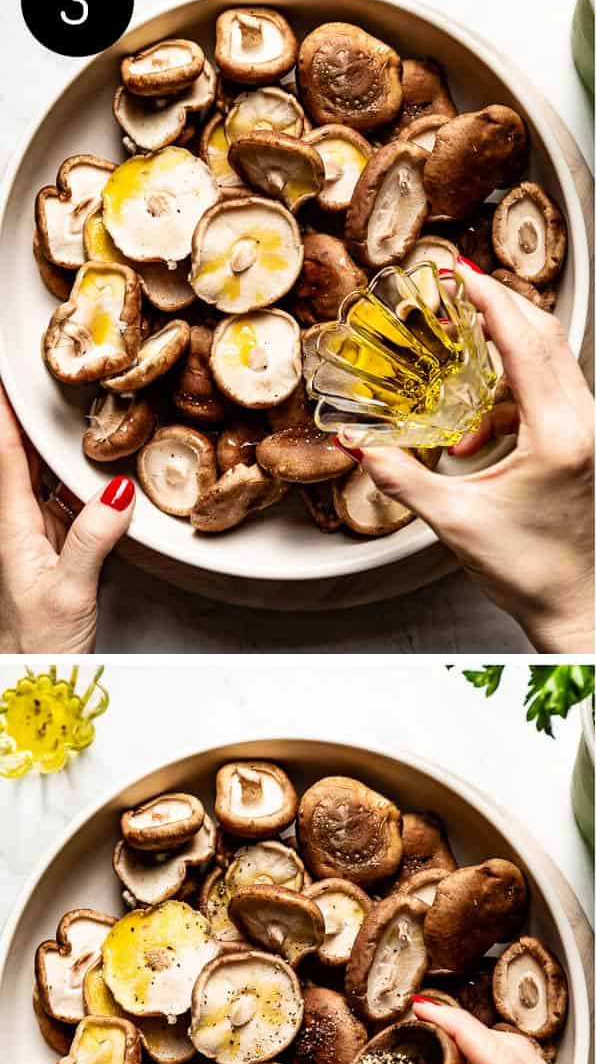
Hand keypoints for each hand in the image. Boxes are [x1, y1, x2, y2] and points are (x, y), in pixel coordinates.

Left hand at [0, 383, 133, 653]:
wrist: (36, 682)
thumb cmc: (40, 644)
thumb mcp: (69, 591)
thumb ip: (92, 540)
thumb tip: (116, 493)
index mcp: (13, 529)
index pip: (6, 459)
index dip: (5, 419)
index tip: (6, 382)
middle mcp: (22, 528)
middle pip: (26, 463)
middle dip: (34, 424)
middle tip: (49, 388)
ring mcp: (42, 540)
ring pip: (49, 483)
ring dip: (60, 453)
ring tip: (78, 419)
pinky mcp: (63, 555)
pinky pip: (72, 507)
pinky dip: (83, 486)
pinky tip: (100, 476)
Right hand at [347, 265, 593, 653]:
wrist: (593, 622)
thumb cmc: (537, 581)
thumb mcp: (457, 526)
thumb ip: (404, 480)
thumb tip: (359, 447)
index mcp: (559, 436)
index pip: (524, 339)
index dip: (488, 297)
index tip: (458, 270)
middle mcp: (588, 429)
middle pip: (549, 335)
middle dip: (500, 305)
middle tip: (458, 291)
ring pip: (559, 364)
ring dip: (509, 353)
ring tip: (462, 373)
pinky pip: (562, 396)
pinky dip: (521, 392)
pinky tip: (486, 426)